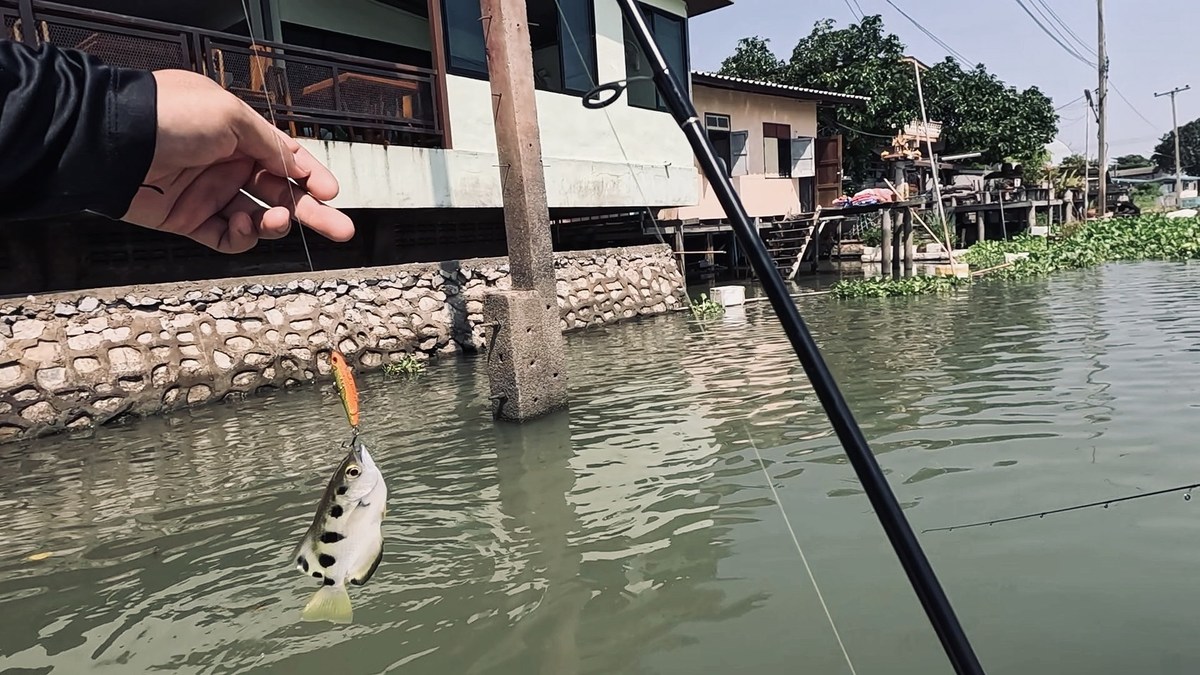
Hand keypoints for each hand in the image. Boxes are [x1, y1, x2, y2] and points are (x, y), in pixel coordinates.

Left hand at [122, 69, 354, 252]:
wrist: (113, 142)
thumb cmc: (169, 116)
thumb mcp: (231, 115)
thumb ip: (270, 144)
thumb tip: (298, 166)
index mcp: (239, 133)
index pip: (285, 158)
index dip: (311, 176)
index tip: (331, 192)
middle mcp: (226, 164)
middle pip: (280, 192)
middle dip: (312, 211)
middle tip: (340, 229)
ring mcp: (209, 194)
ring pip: (258, 218)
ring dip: (275, 223)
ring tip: (277, 220)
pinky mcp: (190, 220)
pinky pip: (226, 238)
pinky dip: (241, 237)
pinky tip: (242, 226)